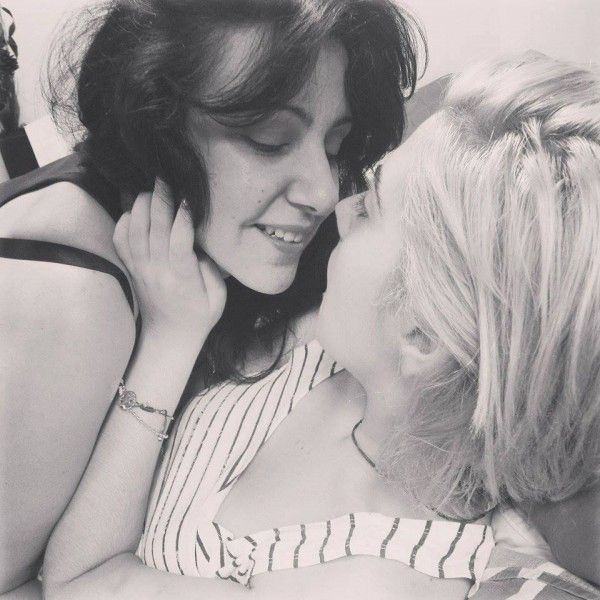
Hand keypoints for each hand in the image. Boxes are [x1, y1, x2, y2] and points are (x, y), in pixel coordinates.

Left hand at [113, 179, 225, 342]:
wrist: (169, 337)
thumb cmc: (199, 315)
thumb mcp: (218, 296)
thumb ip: (212, 268)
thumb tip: (202, 240)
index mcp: (182, 278)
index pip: (179, 241)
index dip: (183, 217)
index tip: (189, 197)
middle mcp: (157, 271)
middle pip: (154, 228)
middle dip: (160, 199)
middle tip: (166, 177)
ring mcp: (140, 269)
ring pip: (134, 230)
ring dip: (142, 206)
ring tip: (152, 188)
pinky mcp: (130, 269)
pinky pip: (120, 239)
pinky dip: (124, 220)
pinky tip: (135, 210)